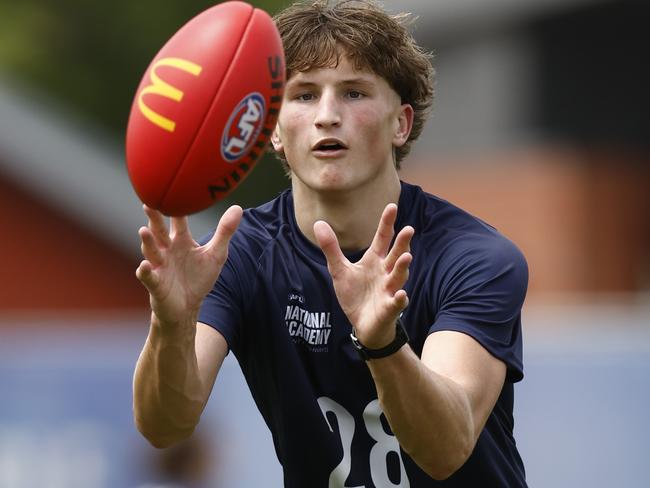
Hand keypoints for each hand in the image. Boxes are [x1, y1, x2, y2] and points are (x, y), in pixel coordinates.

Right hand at [136, 204, 242, 325]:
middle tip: (149, 203)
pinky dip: (145, 271)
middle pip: (158, 231)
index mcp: (181, 240)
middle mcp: (167, 250)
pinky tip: (144, 266)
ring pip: (151, 251)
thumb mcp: (216, 254)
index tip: (176, 190)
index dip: (177, 206)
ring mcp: (159, 266)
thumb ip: (225, 232)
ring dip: (147, 242)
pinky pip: (148, 276)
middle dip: (153, 218)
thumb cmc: (199, 278)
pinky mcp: (156, 284)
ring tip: (143, 231)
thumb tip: (238, 208)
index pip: (178, 219)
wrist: (187, 307)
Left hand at [314, 204, 413, 348]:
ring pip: (398, 277)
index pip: (383, 238)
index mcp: (374, 260)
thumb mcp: (339, 270)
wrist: (362, 324)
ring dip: (403, 268)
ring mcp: (389, 290)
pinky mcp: (389, 308)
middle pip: (395, 255)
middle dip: (402, 243)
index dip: (387, 223)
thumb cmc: (355, 295)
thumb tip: (318, 223)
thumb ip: (331, 248)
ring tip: (406, 257)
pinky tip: (400, 295)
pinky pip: (396, 303)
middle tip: (409, 229)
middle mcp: (385, 272)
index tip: (392, 206)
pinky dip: (399, 299)